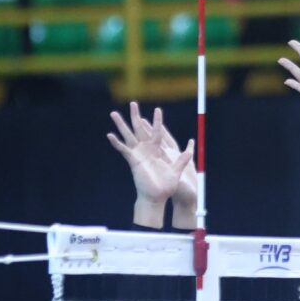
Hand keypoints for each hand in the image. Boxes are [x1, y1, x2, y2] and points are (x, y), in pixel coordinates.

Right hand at [108, 103, 194, 227]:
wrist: (158, 197)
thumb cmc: (167, 186)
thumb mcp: (176, 170)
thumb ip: (182, 159)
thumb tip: (190, 149)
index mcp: (158, 150)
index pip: (158, 132)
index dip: (157, 121)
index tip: (157, 109)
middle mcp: (147, 149)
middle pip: (140, 129)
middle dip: (136, 116)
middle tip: (133, 103)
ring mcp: (139, 154)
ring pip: (129, 135)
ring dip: (121, 124)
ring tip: (114, 113)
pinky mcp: (133, 161)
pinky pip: (124, 150)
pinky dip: (117, 143)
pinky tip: (109, 135)